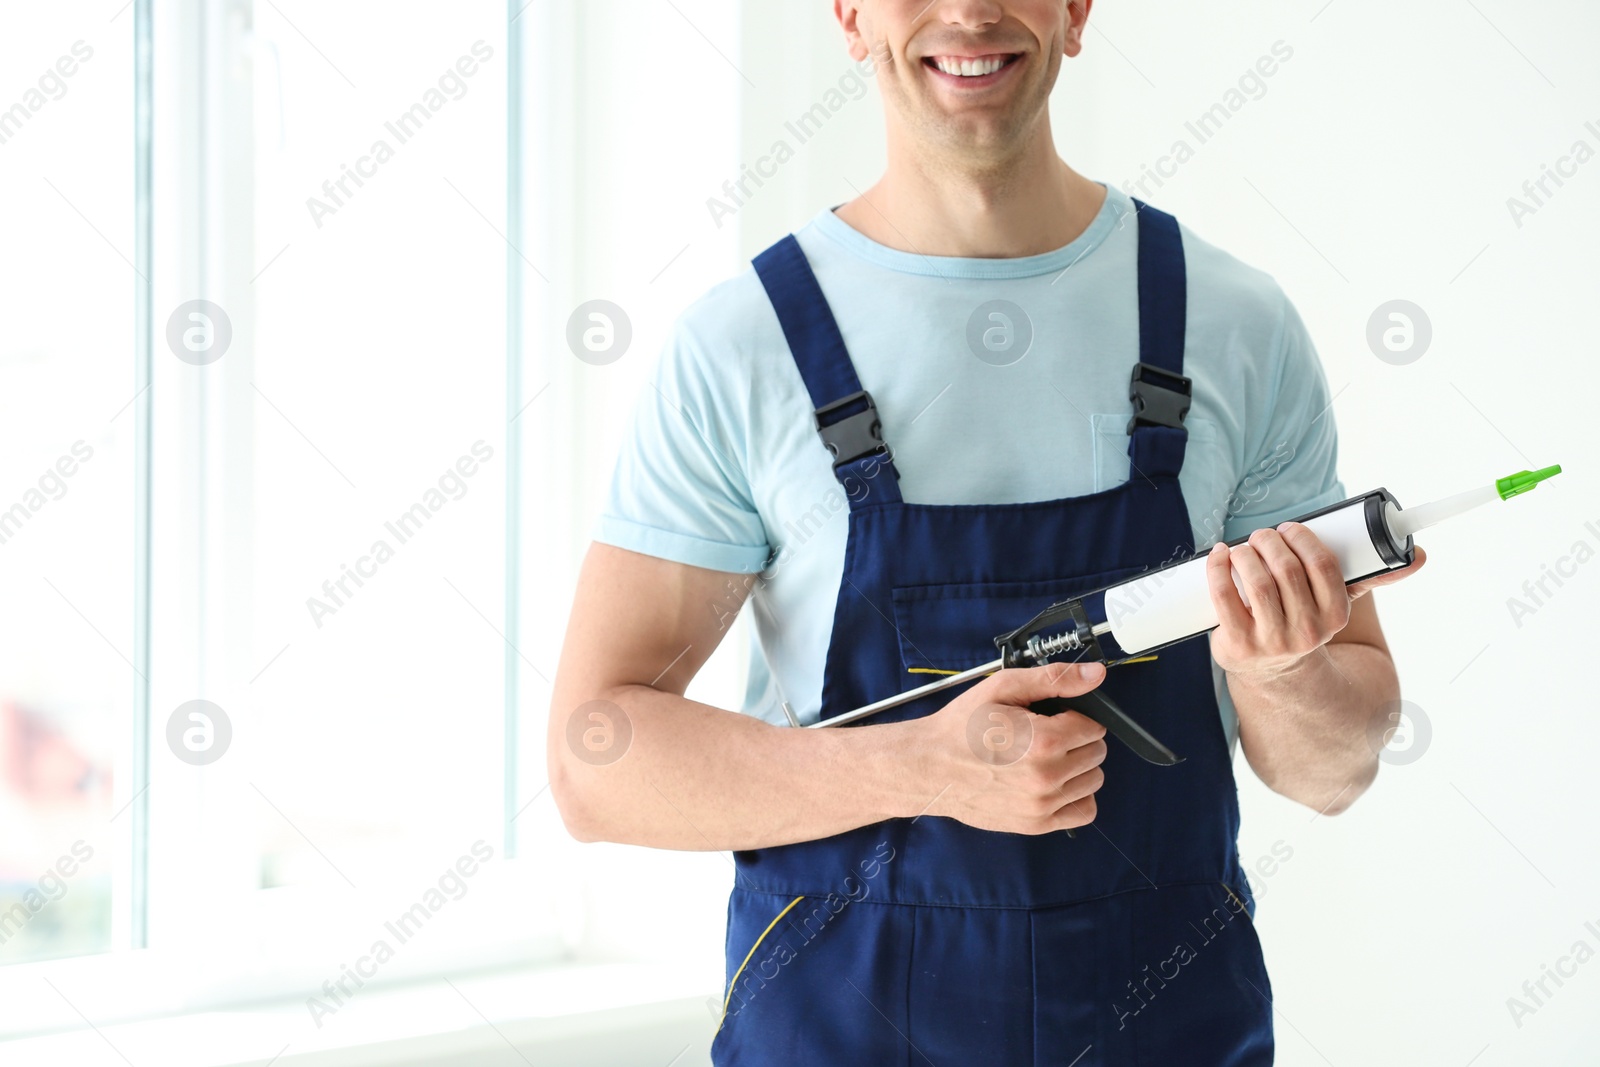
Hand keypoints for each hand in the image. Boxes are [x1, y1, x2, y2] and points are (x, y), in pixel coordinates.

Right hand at [910, 663, 1109, 834]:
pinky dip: (1076, 796)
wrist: (929, 767)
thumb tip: (1094, 675)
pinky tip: (1054, 783)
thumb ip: (1054, 679)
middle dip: (1077, 740)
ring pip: (1093, 780)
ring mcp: (1042, 804)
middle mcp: (1047, 776)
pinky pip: (1084, 811)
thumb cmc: (961, 728)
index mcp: (1043, 740)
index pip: (1093, 726)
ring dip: (1078, 767)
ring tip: (1046, 759)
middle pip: (1096, 753)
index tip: (1051, 718)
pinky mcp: (1036, 823)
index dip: (1073, 717)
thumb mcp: (1003, 688)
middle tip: (1044, 736)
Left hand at [1206, 521, 1427, 677]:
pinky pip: (1224, 598)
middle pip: (1286, 571)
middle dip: (1270, 542)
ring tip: (1242, 547)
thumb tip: (1419, 556)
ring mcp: (1271, 640)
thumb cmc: (1305, 621)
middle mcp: (1305, 631)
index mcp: (1334, 616)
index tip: (1289, 529)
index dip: (1303, 540)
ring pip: (1257, 582)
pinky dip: (1217, 569)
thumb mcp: (1339, 603)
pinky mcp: (1238, 644)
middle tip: (1262, 535)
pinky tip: (1219, 556)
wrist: (1275, 671)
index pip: (1323, 567)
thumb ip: (1373, 578)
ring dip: (1245, 553)